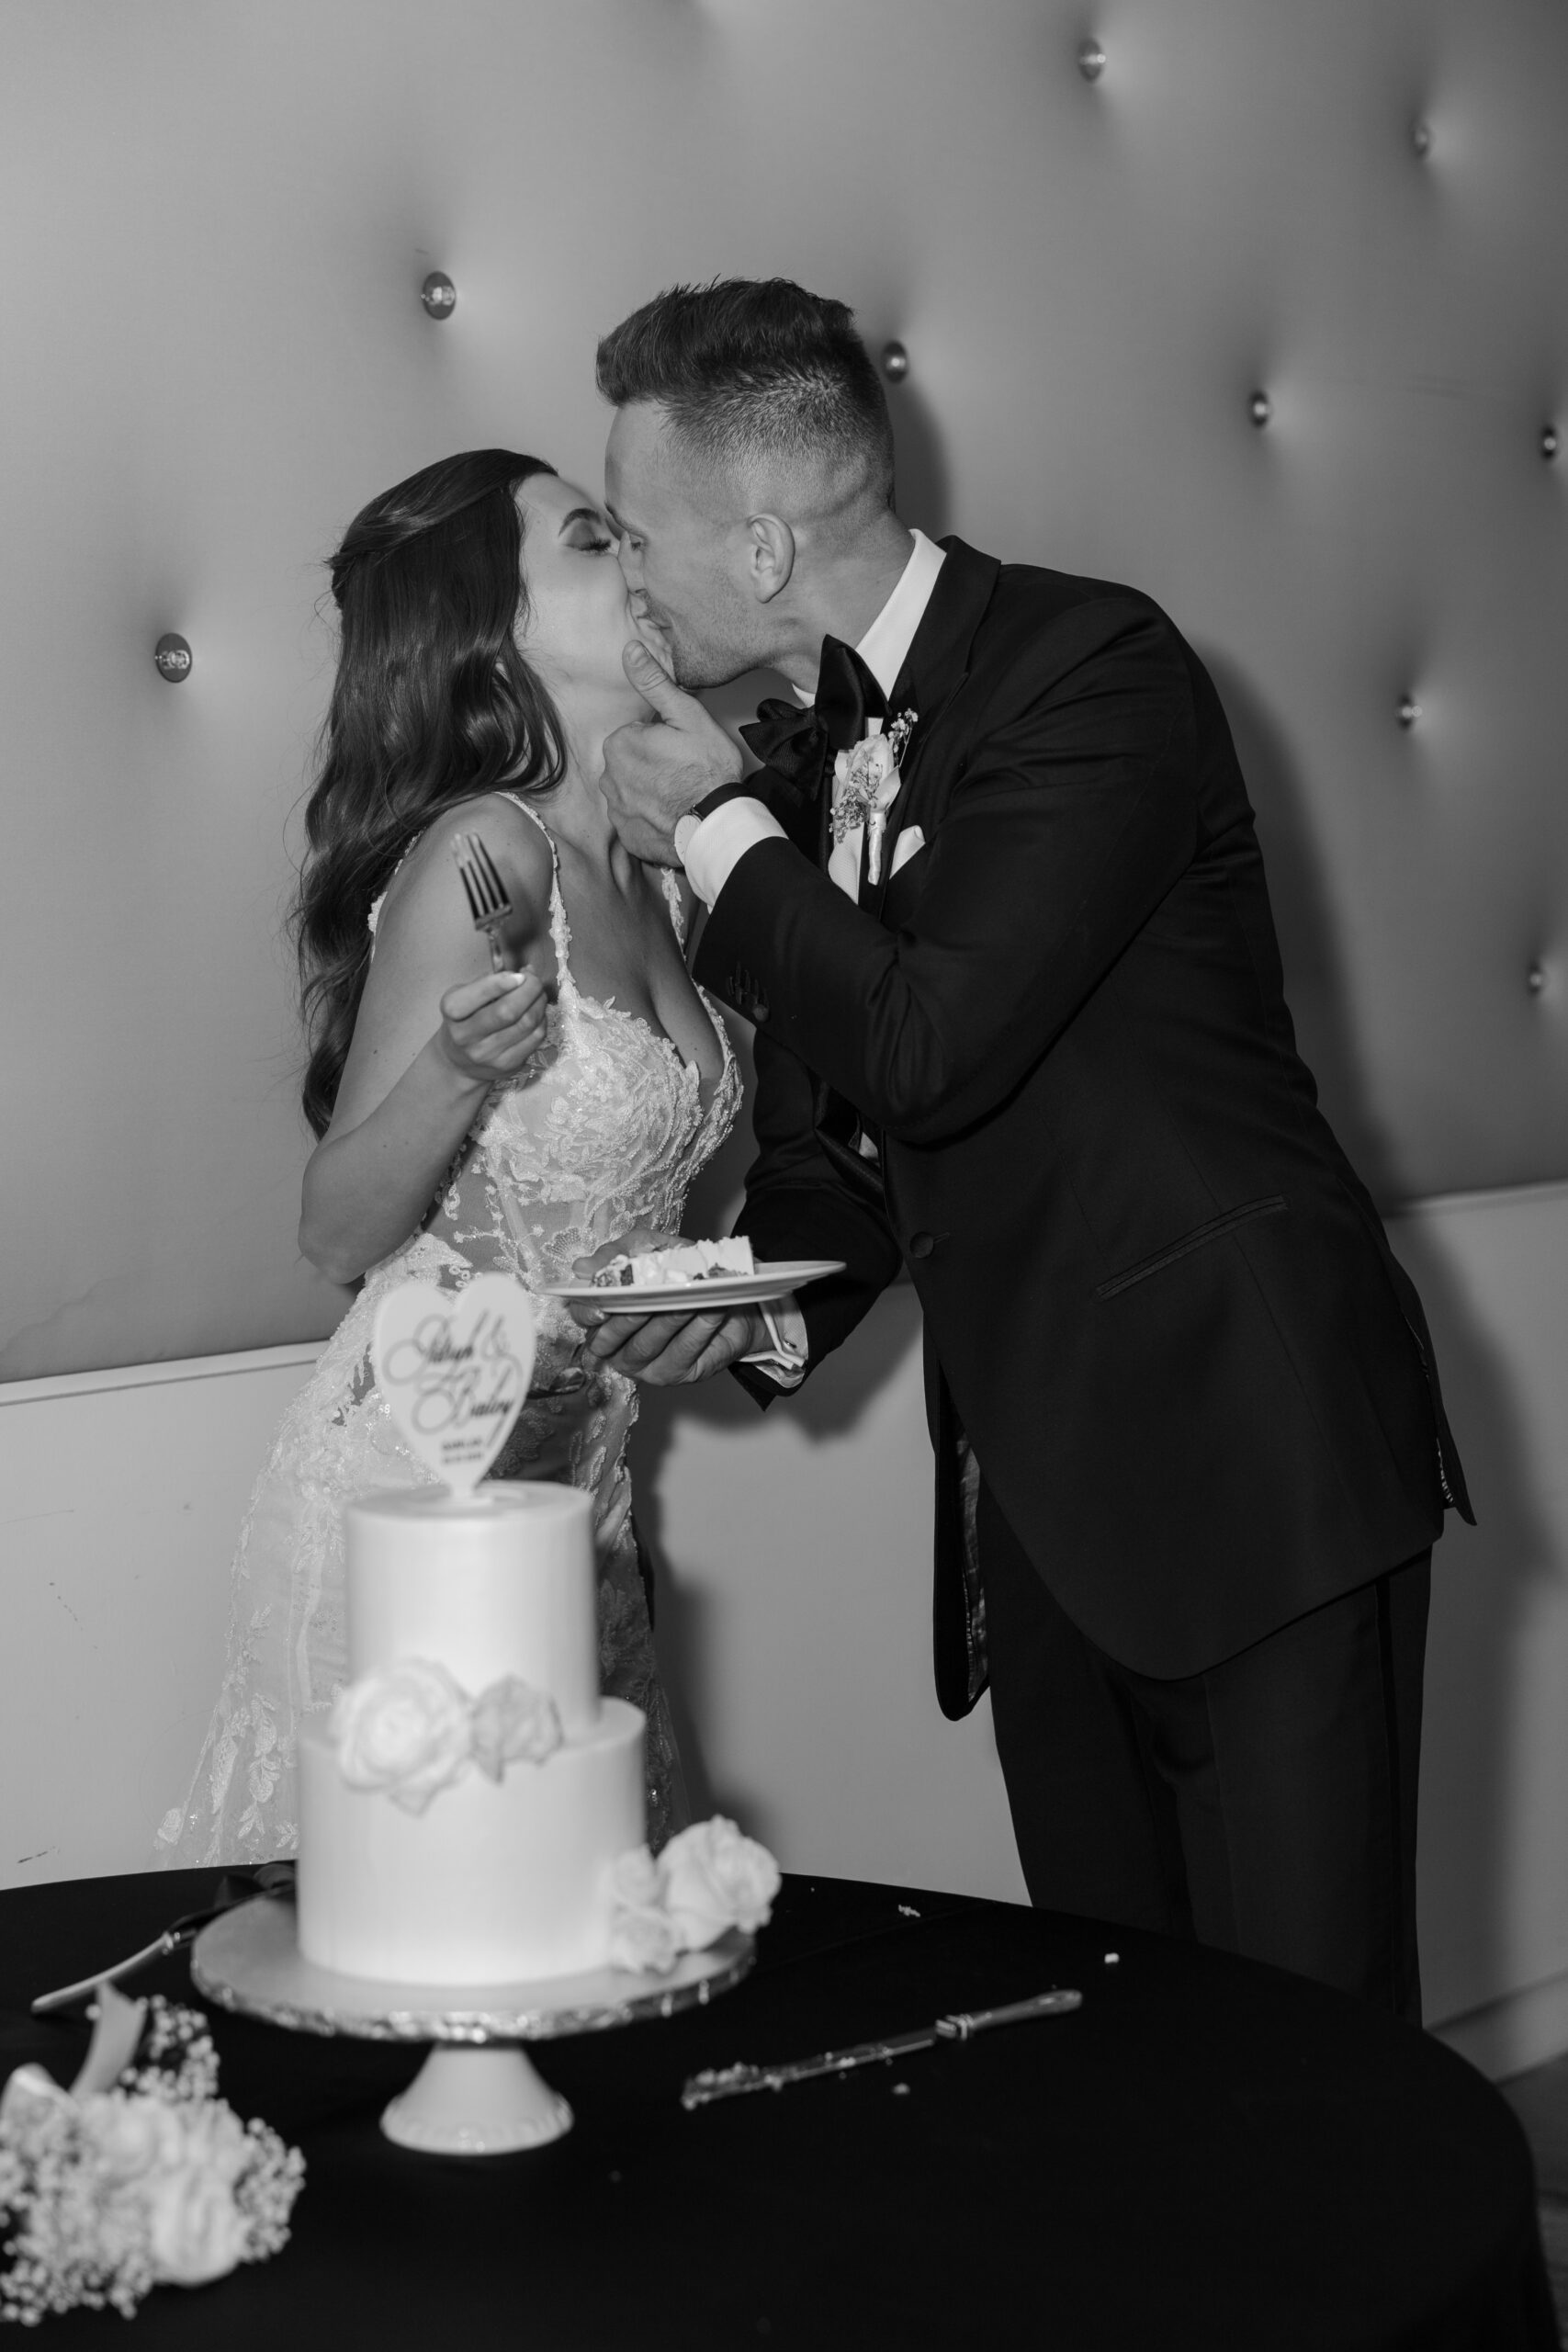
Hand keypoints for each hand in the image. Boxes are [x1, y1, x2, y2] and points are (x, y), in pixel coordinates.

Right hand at [436, 969, 548, 1086]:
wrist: (459, 1062)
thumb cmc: (465, 1019)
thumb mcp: (464, 996)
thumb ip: (489, 982)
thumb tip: (526, 972)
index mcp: (452, 1010)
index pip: (479, 995)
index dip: (503, 983)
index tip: (520, 975)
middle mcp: (465, 1035)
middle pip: (507, 1011)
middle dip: (529, 990)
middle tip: (534, 981)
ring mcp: (487, 1054)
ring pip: (526, 1024)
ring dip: (539, 1004)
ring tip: (538, 994)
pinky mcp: (506, 1065)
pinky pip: (534, 1038)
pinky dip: (541, 1020)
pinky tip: (537, 1013)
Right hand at [568, 1227, 765, 1385]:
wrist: (725, 1294)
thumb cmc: (680, 1271)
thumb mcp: (649, 1250)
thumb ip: (616, 1255)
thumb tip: (582, 1268)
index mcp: (604, 1314)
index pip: (583, 1317)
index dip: (588, 1313)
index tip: (603, 1307)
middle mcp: (617, 1345)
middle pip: (611, 1337)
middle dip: (631, 1314)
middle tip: (652, 1293)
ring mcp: (644, 1365)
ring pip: (646, 1345)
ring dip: (668, 1319)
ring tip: (689, 1297)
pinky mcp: (674, 1373)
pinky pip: (681, 1353)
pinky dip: (696, 1330)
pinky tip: (709, 1310)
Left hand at [600, 642, 742, 864]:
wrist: (716, 824)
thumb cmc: (707, 770)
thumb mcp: (686, 716)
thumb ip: (654, 683)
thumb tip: (630, 650)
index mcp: (620, 744)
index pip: (635, 734)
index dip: (660, 740)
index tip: (679, 751)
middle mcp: (610, 778)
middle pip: (630, 763)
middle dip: (651, 765)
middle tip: (682, 772)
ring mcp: (617, 810)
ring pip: (631, 791)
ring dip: (650, 792)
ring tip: (679, 796)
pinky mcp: (627, 835)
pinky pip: (635, 820)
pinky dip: (650, 819)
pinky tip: (671, 816)